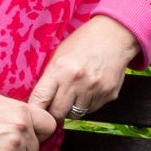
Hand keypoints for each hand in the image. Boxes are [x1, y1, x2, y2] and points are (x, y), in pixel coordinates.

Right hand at [0, 91, 58, 150]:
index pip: (49, 126)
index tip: (30, 134)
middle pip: (35, 150)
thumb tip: (31, 124)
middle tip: (1, 143)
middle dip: (22, 149)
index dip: (40, 132)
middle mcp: (21, 130)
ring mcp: (10, 149)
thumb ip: (18, 113)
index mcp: (23, 112)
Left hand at [27, 14, 141, 123]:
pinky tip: (90, 88)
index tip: (36, 113)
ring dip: (73, 108)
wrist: (114, 35)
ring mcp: (94, 89)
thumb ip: (49, 78)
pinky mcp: (109, 94)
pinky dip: (88, 104)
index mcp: (60, 69)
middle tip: (57, 104)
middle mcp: (77, 81)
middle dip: (55, 111)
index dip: (36, 109)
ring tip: (76, 91)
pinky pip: (92, 109)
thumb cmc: (83, 42)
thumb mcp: (59, 54)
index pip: (40, 99)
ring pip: (76, 114)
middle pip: (57, 113)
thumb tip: (39, 102)